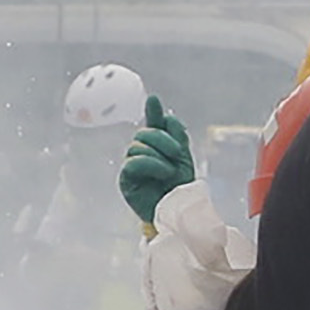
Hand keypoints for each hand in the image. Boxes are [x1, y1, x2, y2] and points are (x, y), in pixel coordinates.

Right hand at [116, 101, 193, 231]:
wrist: (178, 210)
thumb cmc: (180, 187)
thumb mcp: (182, 157)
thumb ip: (175, 135)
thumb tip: (167, 115)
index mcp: (158, 146)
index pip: (154, 124)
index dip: (153, 112)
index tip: (154, 99)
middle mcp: (142, 152)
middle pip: (145, 132)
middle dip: (163, 139)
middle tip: (176, 154)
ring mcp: (132, 165)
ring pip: (139, 146)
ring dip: (158, 156)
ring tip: (169, 171)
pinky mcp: (126, 179)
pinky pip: (134, 161)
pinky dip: (151, 164)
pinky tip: (162, 173)